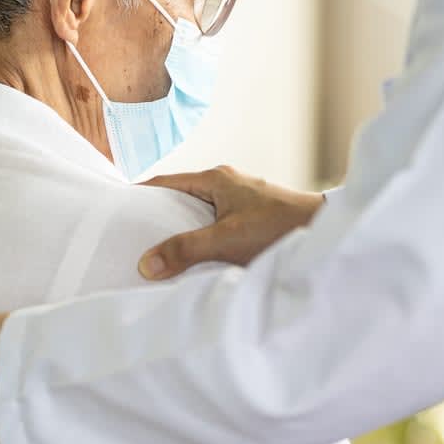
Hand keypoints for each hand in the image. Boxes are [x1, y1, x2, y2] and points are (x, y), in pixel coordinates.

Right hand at [138, 165, 324, 279]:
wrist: (325, 231)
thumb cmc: (279, 228)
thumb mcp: (225, 240)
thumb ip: (185, 250)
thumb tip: (145, 264)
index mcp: (216, 178)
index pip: (165, 182)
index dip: (140, 197)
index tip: (117, 213)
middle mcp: (227, 184)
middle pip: (181, 197)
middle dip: (159, 216)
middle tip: (133, 238)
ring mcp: (242, 199)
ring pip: (200, 212)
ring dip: (183, 229)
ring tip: (161, 252)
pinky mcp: (254, 216)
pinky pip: (217, 224)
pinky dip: (203, 237)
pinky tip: (198, 256)